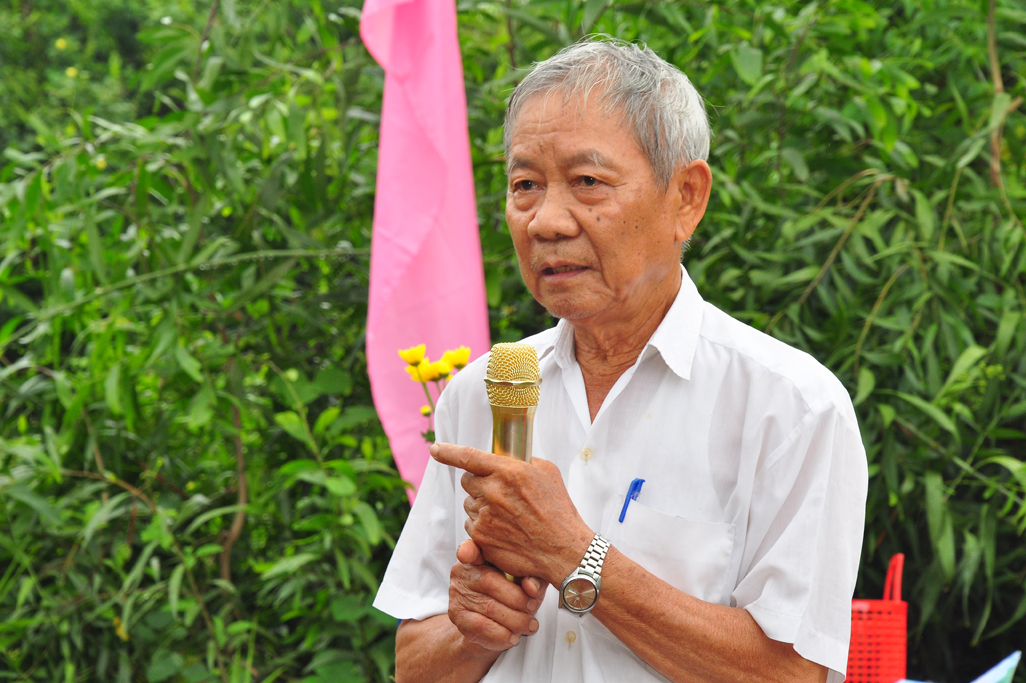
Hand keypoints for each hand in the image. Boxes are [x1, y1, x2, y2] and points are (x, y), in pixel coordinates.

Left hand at [431, 442, 592, 585]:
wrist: (563, 550)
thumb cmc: (559, 511)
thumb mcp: (548, 473)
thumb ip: (523, 461)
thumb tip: (509, 458)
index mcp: (508, 471)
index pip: (469, 456)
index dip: (448, 451)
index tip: (435, 449)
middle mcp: (493, 491)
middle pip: (468, 481)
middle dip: (479, 484)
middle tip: (498, 493)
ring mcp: (484, 516)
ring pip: (469, 504)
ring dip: (481, 507)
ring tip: (508, 517)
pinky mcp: (481, 537)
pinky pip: (471, 525)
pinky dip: (483, 527)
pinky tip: (505, 532)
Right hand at [449, 539, 545, 650]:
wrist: (492, 625)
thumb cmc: (512, 594)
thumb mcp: (526, 581)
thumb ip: (532, 578)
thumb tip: (531, 587)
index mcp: (479, 555)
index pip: (470, 548)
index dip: (468, 550)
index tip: (466, 554)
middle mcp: (462, 572)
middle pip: (490, 582)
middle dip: (518, 599)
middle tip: (533, 607)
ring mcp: (457, 594)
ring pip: (489, 608)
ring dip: (515, 620)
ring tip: (530, 625)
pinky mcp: (457, 617)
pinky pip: (481, 627)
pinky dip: (502, 634)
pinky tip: (514, 636)